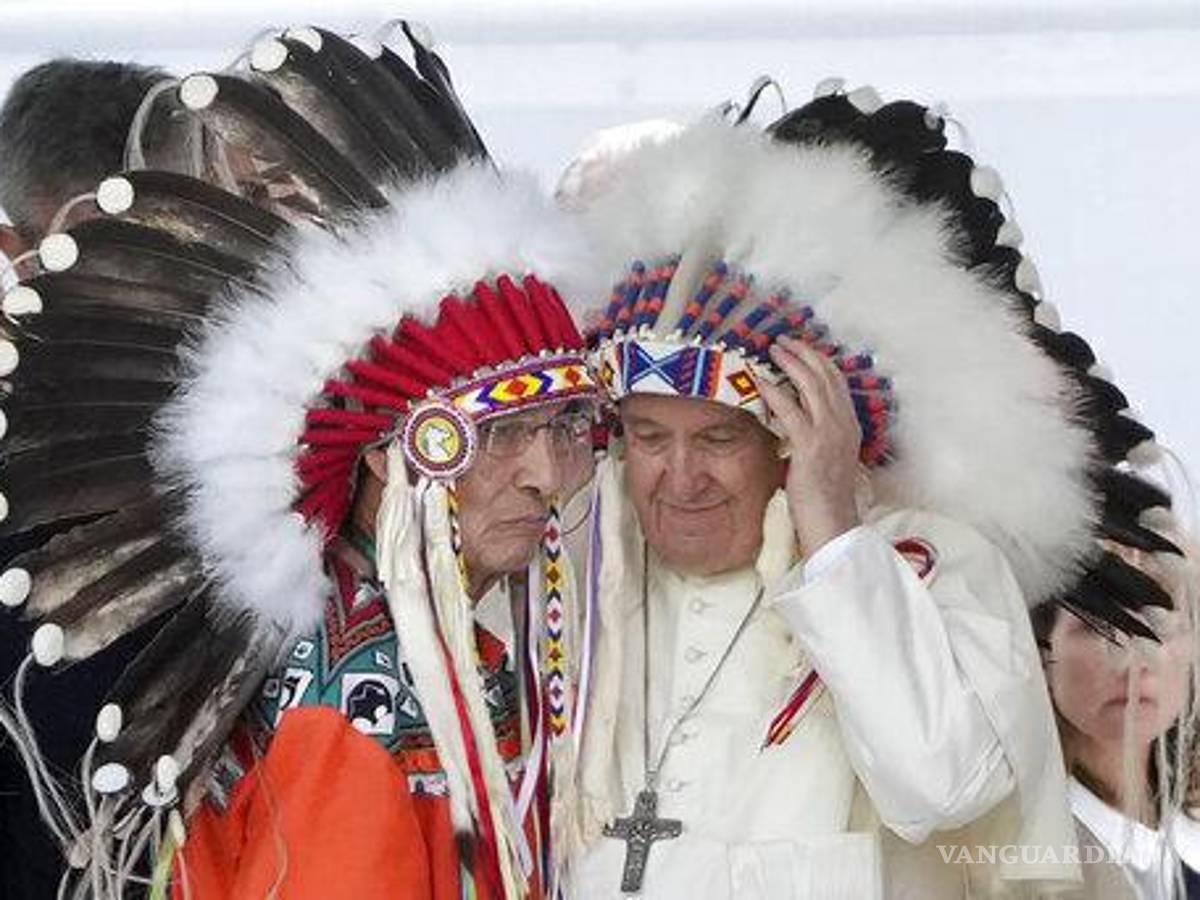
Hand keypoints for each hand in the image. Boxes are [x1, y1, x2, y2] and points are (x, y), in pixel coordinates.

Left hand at [758, 335, 862, 555]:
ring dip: (789, 363)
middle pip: (825, 375)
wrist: (833, 521)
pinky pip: (790, 410)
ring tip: (772, 351)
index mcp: (850, 425)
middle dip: (803, 353)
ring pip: (810, 385)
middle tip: (782, 341)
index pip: (836, 382)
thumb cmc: (825, 495)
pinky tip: (760, 380)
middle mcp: (843, 423)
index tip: (800, 348)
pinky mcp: (810, 446)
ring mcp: (828, 433)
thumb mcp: (828, 456)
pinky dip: (774, 391)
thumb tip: (797, 417)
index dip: (818, 360)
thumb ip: (818, 434)